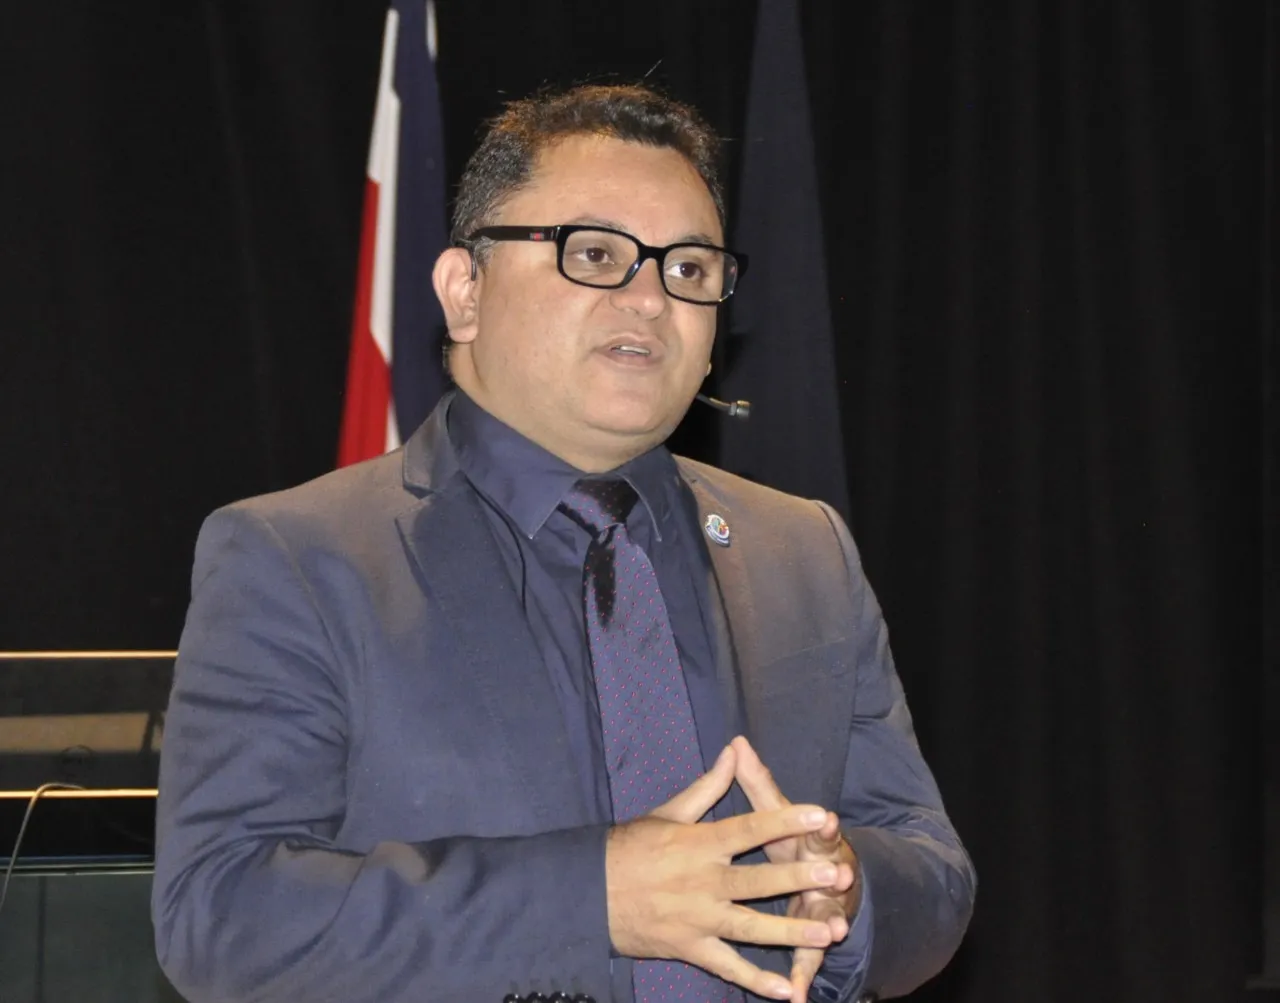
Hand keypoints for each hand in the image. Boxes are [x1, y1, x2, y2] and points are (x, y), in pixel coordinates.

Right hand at [605, 744, 845, 999]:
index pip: (749, 828)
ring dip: (789, 932)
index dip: (786, 820)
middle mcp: (701, 881)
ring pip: (749, 927)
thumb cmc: (630, 847)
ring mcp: (696, 919)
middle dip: (799, 878)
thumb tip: (734, 752)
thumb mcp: (668, 812)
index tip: (820, 813)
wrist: (589, 892)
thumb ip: (708, 786)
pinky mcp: (689, 948)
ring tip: (827, 930)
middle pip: (757, 881)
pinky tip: (787, 991)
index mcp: (698, 843)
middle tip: (836, 875)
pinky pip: (727, 967)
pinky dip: (756, 980)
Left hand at [732, 735, 860, 1002]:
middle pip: (826, 873)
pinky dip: (801, 976)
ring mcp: (821, 909)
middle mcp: (821, 875)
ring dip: (828, 923)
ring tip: (835, 931)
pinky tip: (794, 995)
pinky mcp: (812, 941)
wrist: (833, 882)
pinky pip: (806, 960)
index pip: (813, 829)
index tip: (825, 816)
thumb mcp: (778, 814)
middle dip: (832, 873)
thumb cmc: (798, 843)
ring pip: (824, 916)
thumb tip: (736, 742)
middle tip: (841, 873)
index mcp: (810, 842)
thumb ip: (757, 783)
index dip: (818, 823)